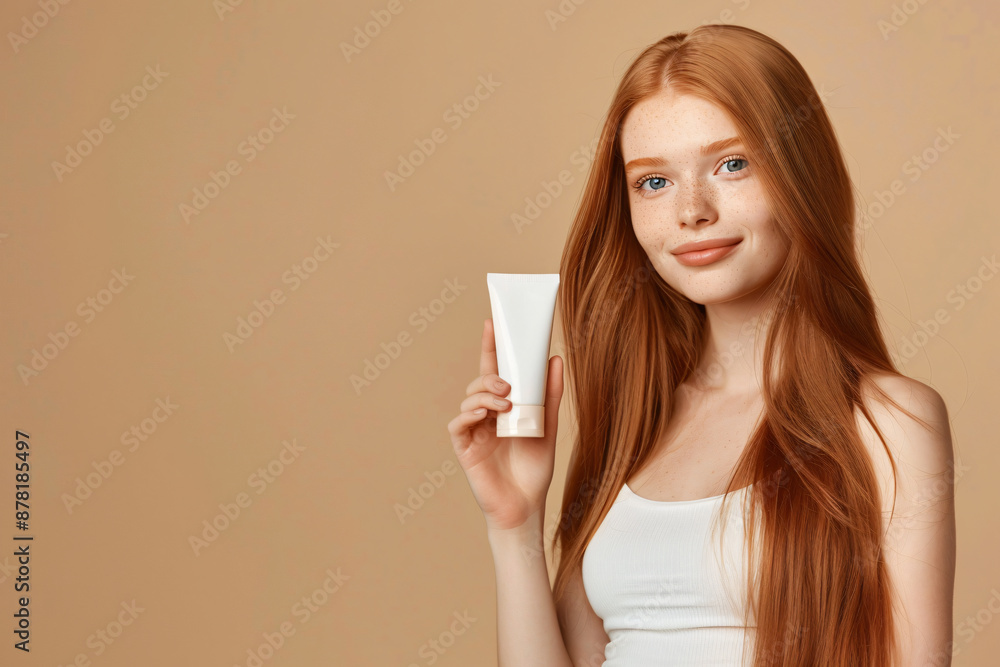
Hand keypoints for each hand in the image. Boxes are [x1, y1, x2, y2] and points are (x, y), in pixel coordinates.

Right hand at [447, 318, 563, 531]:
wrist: (526, 505)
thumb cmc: (534, 469)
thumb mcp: (547, 426)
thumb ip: (549, 394)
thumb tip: (555, 359)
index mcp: (503, 407)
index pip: (494, 370)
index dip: (491, 347)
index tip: (492, 323)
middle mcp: (485, 415)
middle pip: (479, 382)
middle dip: (490, 374)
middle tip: (509, 382)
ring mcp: (473, 431)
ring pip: (469, 399)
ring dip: (485, 394)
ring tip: (506, 402)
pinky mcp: (464, 448)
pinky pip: (458, 424)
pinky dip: (469, 413)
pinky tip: (484, 413)